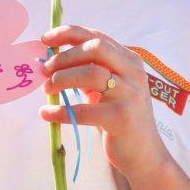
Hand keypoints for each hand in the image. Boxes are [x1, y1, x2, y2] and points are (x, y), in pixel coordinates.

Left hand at [38, 23, 170, 184]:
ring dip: (61, 79)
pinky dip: (59, 111)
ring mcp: (129, 94)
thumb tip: (52, 63)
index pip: (97, 37)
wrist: (144, 154)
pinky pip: (83, 110)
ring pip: (90, 74)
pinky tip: (46, 113)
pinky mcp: (121, 117)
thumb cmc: (120, 119)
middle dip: (65, 56)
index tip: (45, 40)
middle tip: (45, 70)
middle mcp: (133, 73)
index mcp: (129, 61)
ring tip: (47, 89)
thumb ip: (90, 73)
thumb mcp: (109, 90)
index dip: (68, 34)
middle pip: (95, 49)